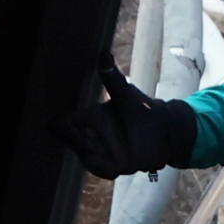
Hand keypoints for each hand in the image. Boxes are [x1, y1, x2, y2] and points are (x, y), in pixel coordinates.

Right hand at [53, 52, 196, 178]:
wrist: (165, 130)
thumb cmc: (141, 109)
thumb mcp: (125, 93)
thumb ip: (112, 78)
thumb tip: (104, 54)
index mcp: (90, 118)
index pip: (67, 122)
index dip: (61, 124)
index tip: (58, 122)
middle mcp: (92, 136)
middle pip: (73, 140)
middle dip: (71, 139)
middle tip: (73, 135)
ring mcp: (103, 152)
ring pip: (86, 156)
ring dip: (87, 155)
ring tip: (88, 150)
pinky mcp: (115, 165)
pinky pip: (103, 169)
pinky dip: (102, 168)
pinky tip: (106, 165)